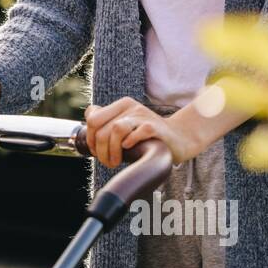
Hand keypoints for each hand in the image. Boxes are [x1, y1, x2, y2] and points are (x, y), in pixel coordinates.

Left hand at [84, 98, 200, 167]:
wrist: (178, 139)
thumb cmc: (147, 137)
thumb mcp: (125, 126)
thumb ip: (107, 121)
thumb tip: (89, 116)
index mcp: (121, 105)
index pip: (93, 119)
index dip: (90, 139)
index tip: (96, 152)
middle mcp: (131, 107)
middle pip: (101, 127)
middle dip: (100, 149)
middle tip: (107, 162)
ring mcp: (143, 116)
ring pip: (116, 129)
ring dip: (112, 151)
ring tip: (116, 162)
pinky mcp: (155, 127)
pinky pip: (137, 132)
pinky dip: (130, 143)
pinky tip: (129, 150)